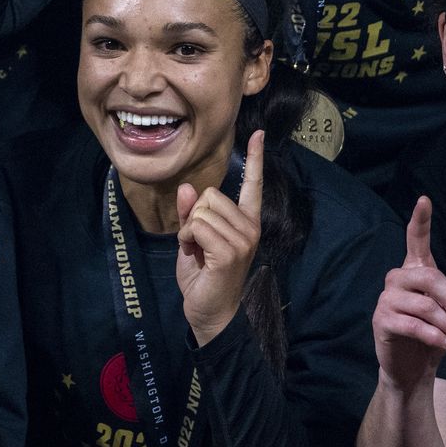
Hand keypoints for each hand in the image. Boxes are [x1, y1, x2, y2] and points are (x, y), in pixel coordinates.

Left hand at [175, 130, 264, 346]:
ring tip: (197, 252)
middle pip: (210, 195)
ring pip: (201, 210)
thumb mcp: (192, 239)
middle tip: (196, 243)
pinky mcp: (230, 251)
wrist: (208, 312)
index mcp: (245, 222)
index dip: (256, 158)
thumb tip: (187, 188)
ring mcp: (243, 239)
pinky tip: (195, 255)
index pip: (253, 185)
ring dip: (188, 230)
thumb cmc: (203, 277)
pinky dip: (187, 239)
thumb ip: (191, 214)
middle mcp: (250, 227)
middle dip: (193, 217)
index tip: (259, 134)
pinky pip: (197, 226)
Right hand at [373, 197, 445, 392]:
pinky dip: (436, 336)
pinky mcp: (382, 320)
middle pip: (429, 278)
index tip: (425, 199)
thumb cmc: (432, 336)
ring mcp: (387, 300)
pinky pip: (414, 324)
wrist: (410, 368)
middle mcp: (397, 280)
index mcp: (415, 272)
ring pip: (425, 305)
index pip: (415, 241)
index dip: (420, 220)